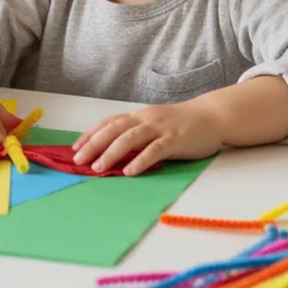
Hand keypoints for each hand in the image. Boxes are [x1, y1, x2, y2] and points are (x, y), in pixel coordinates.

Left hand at [72, 101, 223, 175]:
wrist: (212, 116)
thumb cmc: (180, 124)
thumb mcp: (154, 125)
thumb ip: (136, 134)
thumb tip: (112, 151)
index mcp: (138, 116)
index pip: (108, 123)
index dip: (90, 134)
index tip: (75, 148)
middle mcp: (145, 119)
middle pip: (114, 129)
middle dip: (93, 144)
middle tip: (78, 160)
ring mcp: (160, 128)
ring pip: (130, 138)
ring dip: (112, 153)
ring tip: (98, 167)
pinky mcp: (175, 140)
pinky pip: (155, 150)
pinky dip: (140, 160)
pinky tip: (130, 171)